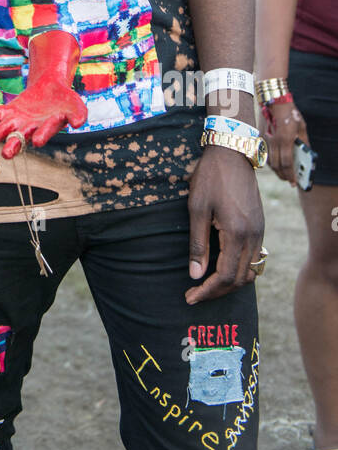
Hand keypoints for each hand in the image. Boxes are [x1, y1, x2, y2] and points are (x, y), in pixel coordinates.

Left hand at [0, 29, 86, 157]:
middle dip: (13, 147)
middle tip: (6, 154)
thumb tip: (78, 123)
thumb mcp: (76, 105)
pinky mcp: (9, 111)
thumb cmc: (65, 100)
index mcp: (47, 129)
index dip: (42, 135)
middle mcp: (30, 130)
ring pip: (5, 130)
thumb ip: (79, 114)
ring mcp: (18, 121)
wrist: (51, 87)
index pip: (44, 133)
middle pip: (20, 139)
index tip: (38, 141)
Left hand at [186, 145, 264, 303]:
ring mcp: (260, 231)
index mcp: (237, 234)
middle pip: (240, 278)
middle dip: (217, 291)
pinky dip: (239, 268)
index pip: (226, 276)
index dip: (208, 291)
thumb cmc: (210, 178)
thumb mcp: (197, 209)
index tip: (190, 297)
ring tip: (207, 285)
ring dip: (230, 282)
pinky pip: (254, 257)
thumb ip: (197, 244)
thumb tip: (195, 275)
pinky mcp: (260, 226)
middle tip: (195, 295)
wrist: (232, 153)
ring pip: (250, 270)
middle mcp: (254, 236)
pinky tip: (221, 267)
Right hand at [263, 98, 308, 185]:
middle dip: (283, 175)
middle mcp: (274, 141)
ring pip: (270, 161)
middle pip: (277, 165)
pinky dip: (272, 163)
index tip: (294, 182)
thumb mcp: (302, 128)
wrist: (275, 102)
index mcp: (286, 139)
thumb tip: (306, 155)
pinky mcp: (263, 138)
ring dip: (277, 171)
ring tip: (284, 175)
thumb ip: (304, 142)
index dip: (290, 174)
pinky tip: (277, 165)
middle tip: (290, 182)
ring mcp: (267, 140)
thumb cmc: (292, 115)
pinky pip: (266, 155)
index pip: (287, 162)